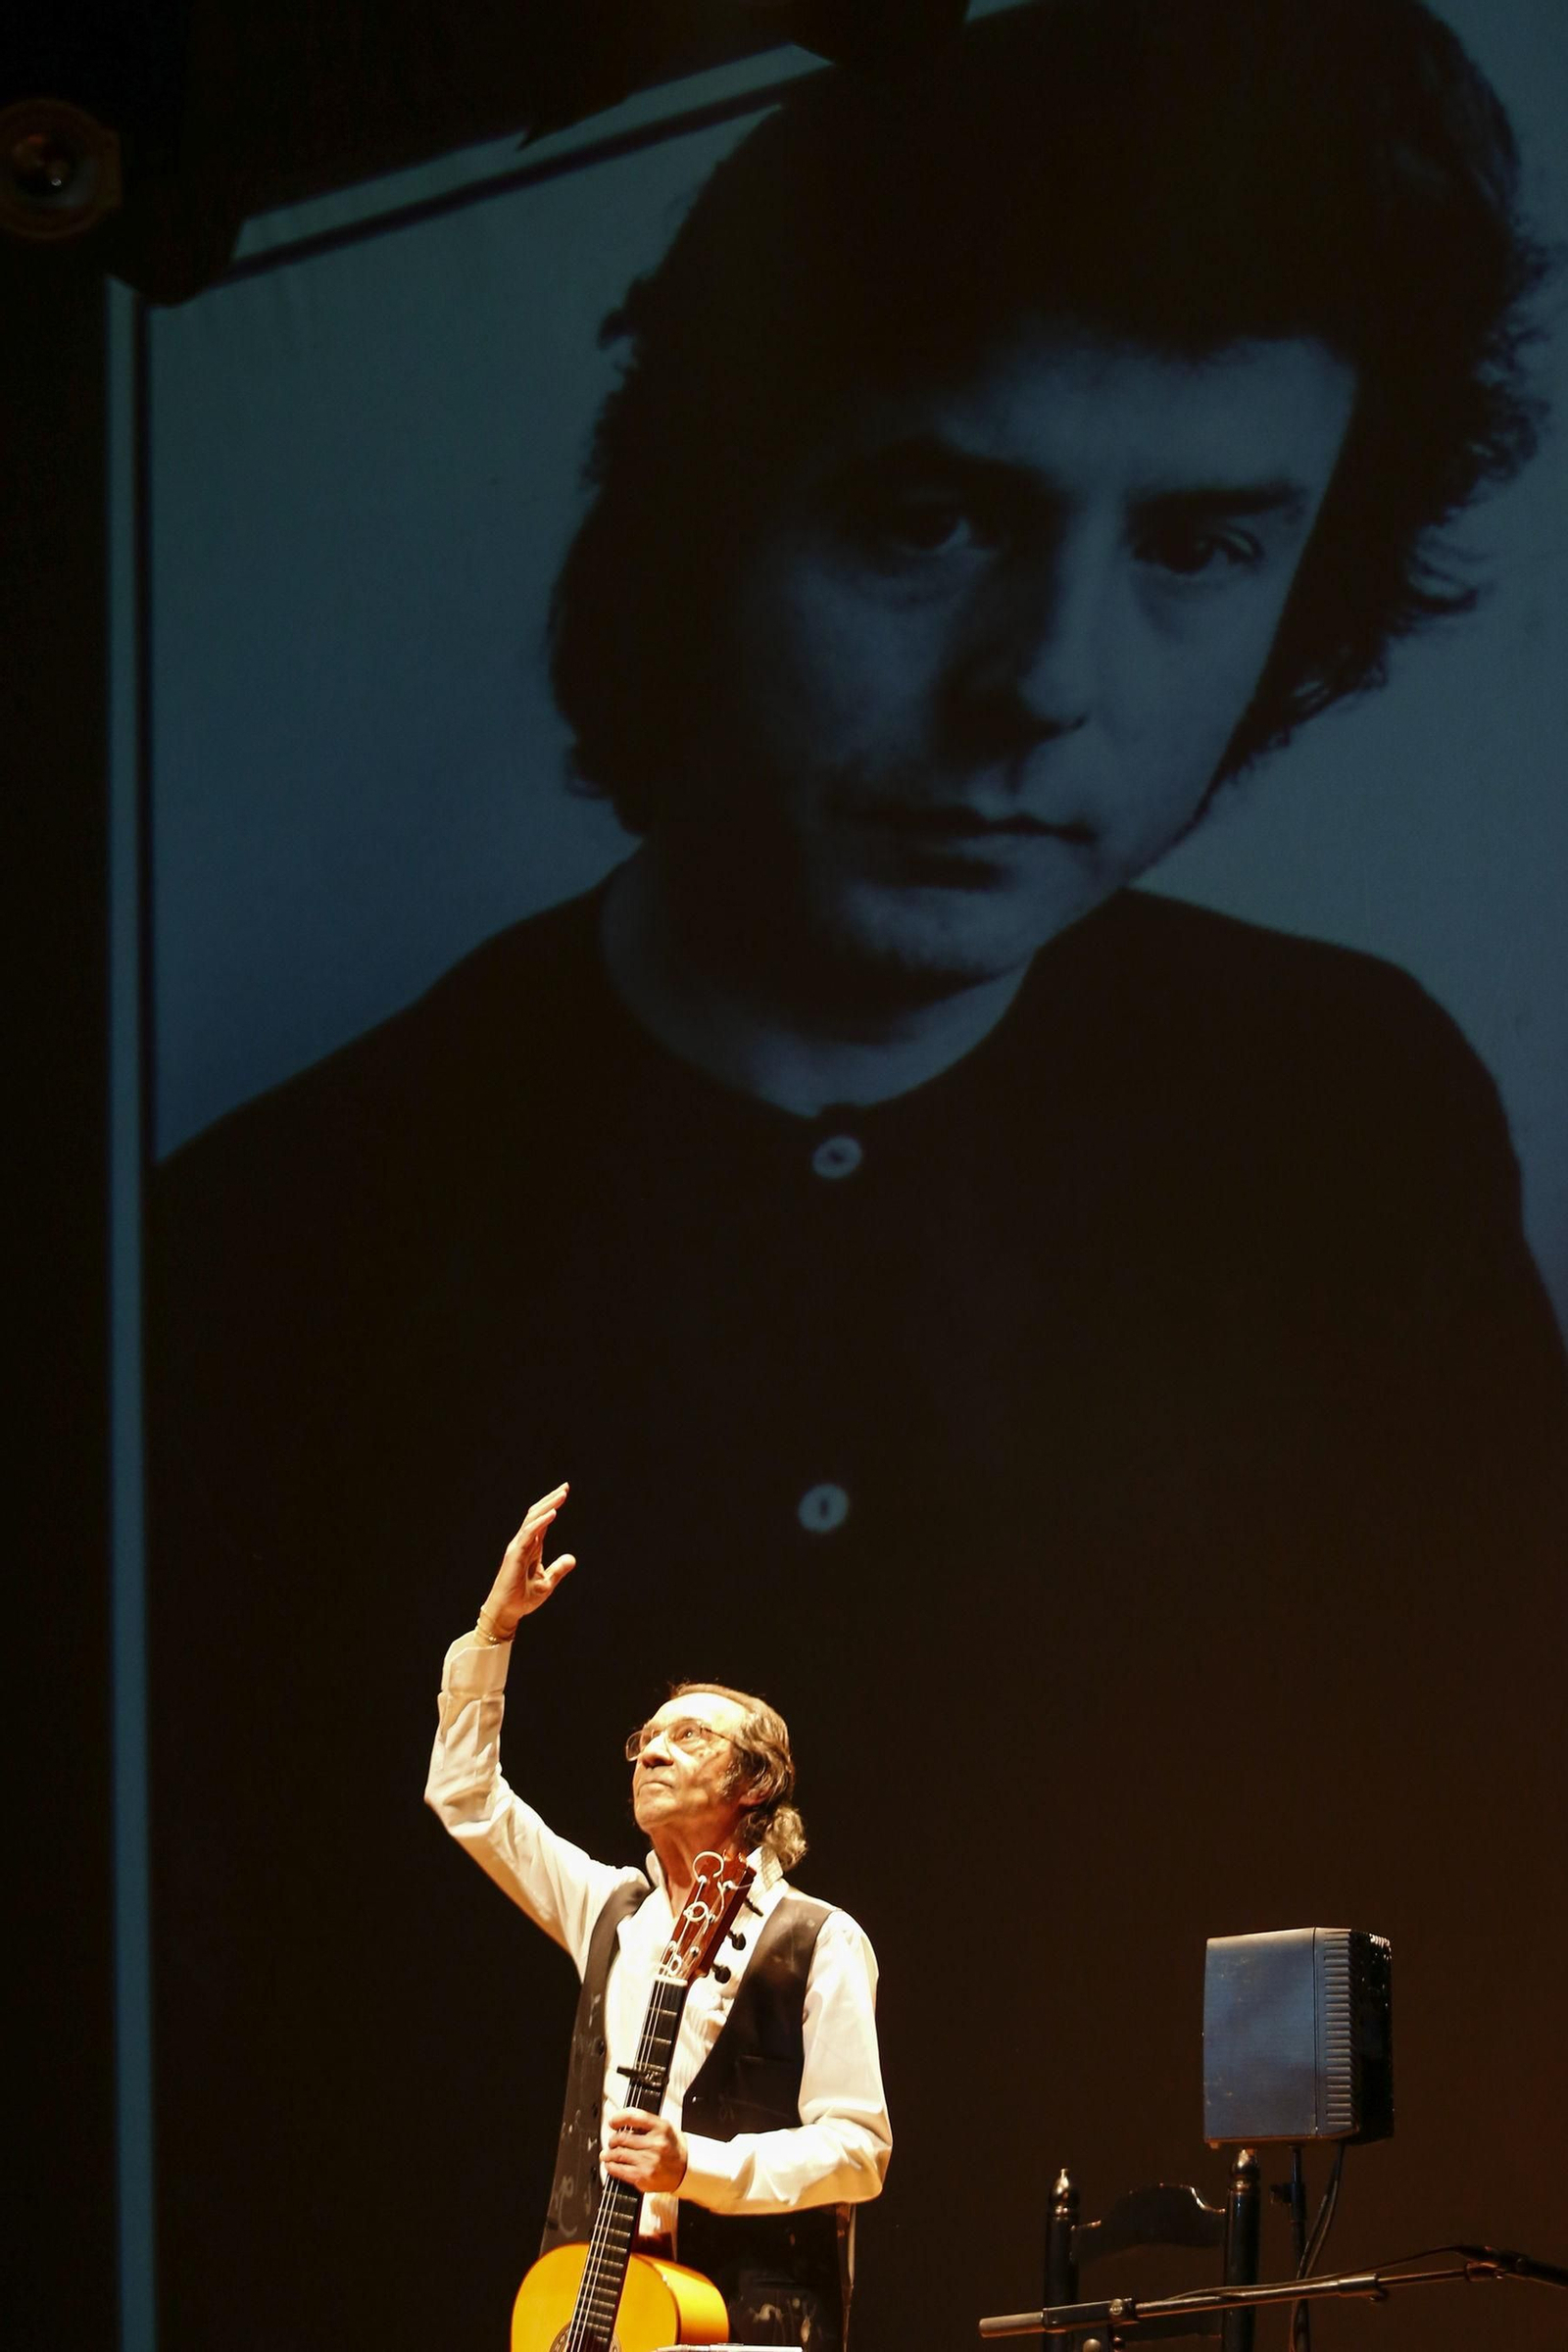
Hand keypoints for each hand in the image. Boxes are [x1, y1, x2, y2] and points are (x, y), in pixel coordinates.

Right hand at [478, 1484, 575, 1638]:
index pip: (541, 1521)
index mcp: (530, 1547)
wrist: (507, 1612)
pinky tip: (553, 1513)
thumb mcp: (547, 1583)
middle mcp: (522, 1543)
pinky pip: (529, 1534)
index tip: (563, 1493)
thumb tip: (572, 1558)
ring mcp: (517, 1547)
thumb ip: (558, 1569)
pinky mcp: (515, 1555)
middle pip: (536, 1515)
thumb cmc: (523, 1598)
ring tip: (561, 1495)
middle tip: (565, 1487)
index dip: (552, 1506)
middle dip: (550, 1500)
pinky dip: (541, 1522)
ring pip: (532, 1520)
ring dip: (548, 1506)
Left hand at [602, 2107, 687, 2194]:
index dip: (619, 2118)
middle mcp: (655, 2143)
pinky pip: (620, 2170)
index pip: (634, 2117)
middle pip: (622, 2137)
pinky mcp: (643, 2177)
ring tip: (606, 2154)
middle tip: (611, 2141)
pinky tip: (610, 2164)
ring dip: (609, 2154)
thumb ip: (646, 2124)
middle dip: (613, 2140)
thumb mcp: (665, 2128)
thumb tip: (623, 2123)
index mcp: (661, 2128)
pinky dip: (611, 2166)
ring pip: (619, 2154)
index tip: (613, 2122)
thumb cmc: (673, 2149)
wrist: (685, 2171)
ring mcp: (648, 2161)